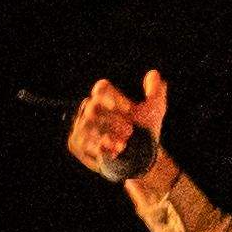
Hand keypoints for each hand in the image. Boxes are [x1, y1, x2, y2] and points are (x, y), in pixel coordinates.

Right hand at [65, 70, 170, 186]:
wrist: (141, 157)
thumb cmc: (145, 131)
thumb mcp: (155, 111)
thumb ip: (155, 92)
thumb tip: (153, 74)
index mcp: (106, 98)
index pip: (102, 88)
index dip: (115, 98)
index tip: (131, 111)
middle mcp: (89, 110)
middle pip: (93, 107)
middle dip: (113, 121)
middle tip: (130, 131)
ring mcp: (80, 126)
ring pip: (87, 125)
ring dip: (108, 135)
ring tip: (124, 144)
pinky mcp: (76, 143)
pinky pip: (82, 142)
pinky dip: (99, 148)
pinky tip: (114, 153)